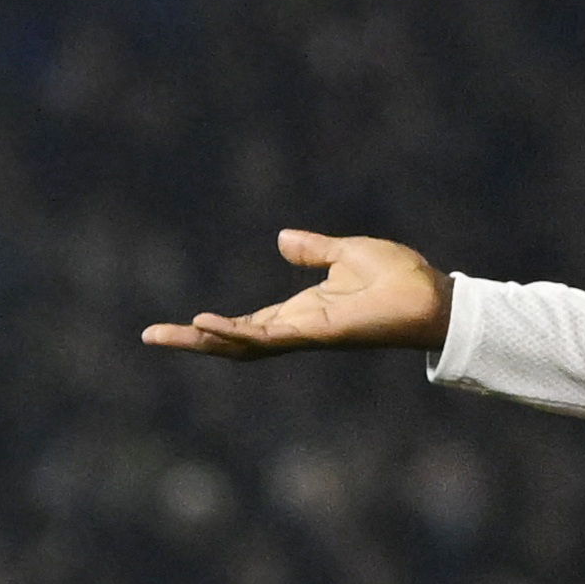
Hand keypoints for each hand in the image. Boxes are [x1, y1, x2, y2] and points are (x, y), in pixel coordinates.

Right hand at [141, 230, 452, 359]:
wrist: (434, 297)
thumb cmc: (401, 278)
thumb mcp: (347, 254)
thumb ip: (314, 250)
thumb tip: (282, 238)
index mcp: (302, 313)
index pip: (246, 325)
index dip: (213, 326)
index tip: (179, 323)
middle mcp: (298, 328)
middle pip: (234, 341)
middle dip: (193, 341)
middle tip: (150, 336)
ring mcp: (305, 334)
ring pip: (243, 344)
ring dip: (203, 340)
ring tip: (165, 334)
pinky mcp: (317, 333)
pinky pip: (268, 337)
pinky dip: (235, 331)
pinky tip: (206, 325)